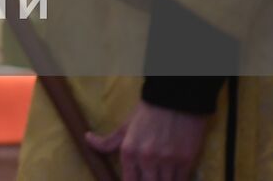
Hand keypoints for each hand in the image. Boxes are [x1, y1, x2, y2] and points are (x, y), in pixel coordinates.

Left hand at [85, 100, 209, 180]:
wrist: (174, 100)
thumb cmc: (147, 114)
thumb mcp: (124, 127)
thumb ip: (108, 141)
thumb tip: (86, 139)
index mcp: (129, 152)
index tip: (136, 180)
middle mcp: (146, 159)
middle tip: (148, 178)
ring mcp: (167, 161)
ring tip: (160, 178)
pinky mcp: (186, 160)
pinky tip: (174, 178)